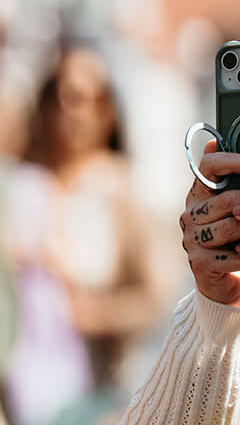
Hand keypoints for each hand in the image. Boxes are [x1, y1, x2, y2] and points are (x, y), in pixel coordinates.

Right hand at [181, 142, 239, 305]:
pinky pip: (234, 254)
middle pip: (230, 200)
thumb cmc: (232, 238)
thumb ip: (227, 182)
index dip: (232, 161)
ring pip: (234, 226)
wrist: (223, 280)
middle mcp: (190, 214)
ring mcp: (191, 239)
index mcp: (198, 195)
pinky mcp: (199, 262)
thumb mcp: (232, 207)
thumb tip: (211, 143)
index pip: (209, 167)